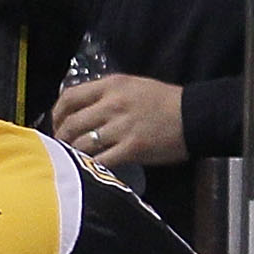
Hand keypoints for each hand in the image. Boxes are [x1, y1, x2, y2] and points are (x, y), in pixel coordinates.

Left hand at [51, 73, 185, 169]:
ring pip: (81, 144)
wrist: (197, 116)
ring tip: (74, 157)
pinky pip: (99, 160)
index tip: (56, 124)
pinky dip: (90, 166)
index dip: (56, 113)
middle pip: (70, 124)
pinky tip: (90, 168)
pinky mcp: (131, 149)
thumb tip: (75, 111)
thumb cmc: (163, 102)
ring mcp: (122, 127)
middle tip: (63, 146)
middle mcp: (113, 104)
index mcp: (112, 85)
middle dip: (61, 138)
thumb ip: (104, 95)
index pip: (69, 97)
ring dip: (73, 153)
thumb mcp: (132, 87)